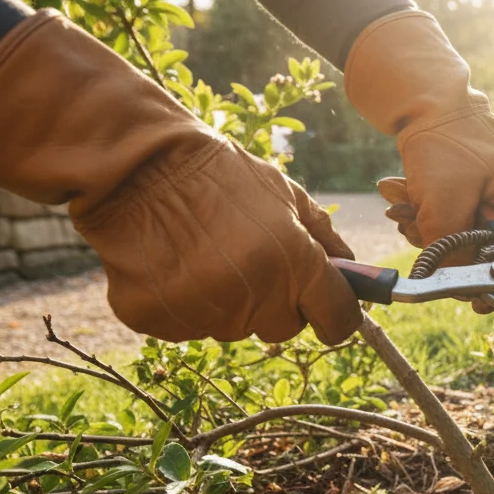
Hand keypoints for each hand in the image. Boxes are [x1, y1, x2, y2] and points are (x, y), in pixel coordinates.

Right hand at [80, 141, 361, 343]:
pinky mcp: (157, 321)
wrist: (136, 165)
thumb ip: (326, 238)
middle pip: (283, 327)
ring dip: (228, 302)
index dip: (336, 316)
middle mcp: (254, 295)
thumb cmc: (219, 175)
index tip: (328, 309)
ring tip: (204, 253)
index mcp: (294, 263)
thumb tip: (356, 273)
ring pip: (233, 328)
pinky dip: (183, 304)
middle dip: (277, 301)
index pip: (337, 321)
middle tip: (251, 260)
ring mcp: (203, 312)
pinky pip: (187, 327)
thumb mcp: (284, 193)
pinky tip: (173, 263)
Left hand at [344, 11, 493, 263]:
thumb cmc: (441, 141)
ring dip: (430, 223)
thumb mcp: (441, 203)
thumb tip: (454, 285)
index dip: (493, 277)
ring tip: (400, 203)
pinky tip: (404, 194)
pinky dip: (431, 206)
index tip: (466, 295)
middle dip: (447, 242)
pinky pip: (459, 208)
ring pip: (468, 228)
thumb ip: (450, 250)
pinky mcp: (480, 176)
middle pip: (490, 244)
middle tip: (413, 229)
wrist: (423, 94)